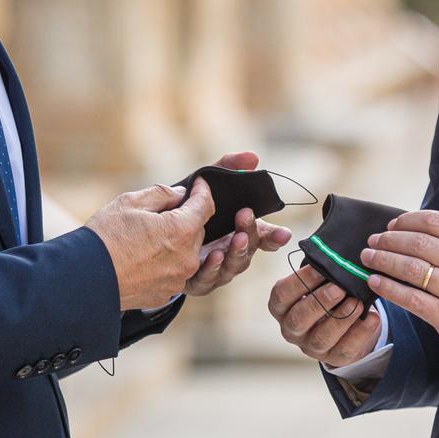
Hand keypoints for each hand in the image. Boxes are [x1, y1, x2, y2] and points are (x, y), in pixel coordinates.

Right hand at [86, 178, 213, 310]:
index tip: (198, 185)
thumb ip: (161, 194)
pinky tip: (143, 259)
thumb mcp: (129, 202)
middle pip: (197, 231)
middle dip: (186, 219)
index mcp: (181, 230)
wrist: (84, 278)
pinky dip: (166, 263)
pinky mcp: (166, 293)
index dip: (202, 192)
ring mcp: (177, 279)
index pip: (205, 206)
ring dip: (177, 243)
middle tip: (163, 213)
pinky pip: (174, 272)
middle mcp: (187, 258)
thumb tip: (180, 194)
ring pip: (187, 253)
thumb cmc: (105, 237)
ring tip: (149, 238)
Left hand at [183, 151, 293, 297]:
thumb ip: (229, 167)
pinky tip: (213, 255)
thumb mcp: (209, 183)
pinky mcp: (196, 281)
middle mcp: (231, 252)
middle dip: (250, 232)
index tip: (283, 232)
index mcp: (240, 231)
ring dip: (236, 252)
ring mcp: (217, 269)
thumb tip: (252, 157)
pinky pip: (207, 279)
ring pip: (233, 266)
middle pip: (248, 247)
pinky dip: (212, 269)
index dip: (275, 235)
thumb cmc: (189, 205)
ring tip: (235, 238)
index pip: (265, 236)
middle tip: (245, 215)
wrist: (155, 229)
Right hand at [266, 264, 382, 367]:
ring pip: (322, 337)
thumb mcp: (317, 282)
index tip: (318, 268)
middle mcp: (291, 329)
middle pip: (298, 319)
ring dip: (341, 319)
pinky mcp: (333, 357)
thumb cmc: (325, 292)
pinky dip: (361, 333)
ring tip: (358, 302)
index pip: (281, 295)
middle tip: (339, 288)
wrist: (343, 322)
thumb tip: (334, 254)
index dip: (299, 281)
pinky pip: (345, 350)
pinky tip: (372, 317)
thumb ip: (319, 270)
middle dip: (319, 302)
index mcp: (281, 307)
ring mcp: (311, 346)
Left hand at [360, 209, 438, 367]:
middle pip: (419, 243)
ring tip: (368, 258)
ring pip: (411, 268)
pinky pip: (410, 298)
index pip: (436, 221)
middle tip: (372, 242)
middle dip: (389, 240)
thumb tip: (412, 231)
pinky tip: (375, 282)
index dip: (407, 220)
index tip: (391, 225)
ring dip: (383, 260)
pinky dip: (388, 287)